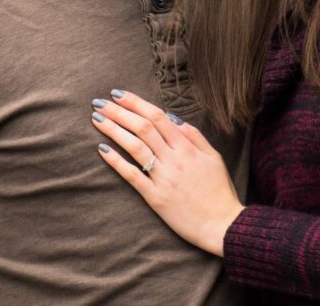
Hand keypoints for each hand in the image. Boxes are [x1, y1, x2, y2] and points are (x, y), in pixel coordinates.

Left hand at [91, 90, 241, 256]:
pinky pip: (132, 176)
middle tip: (99, 102)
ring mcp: (163, 178)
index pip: (156, 117)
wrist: (222, 226)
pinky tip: (102, 149)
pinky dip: (116, 161)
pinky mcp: (155, 197)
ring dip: (113, 130)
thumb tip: (171, 117)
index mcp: (187, 147)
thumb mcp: (213, 157)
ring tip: (96, 119)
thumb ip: (193, 135)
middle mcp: (173, 159)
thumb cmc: (219, 191)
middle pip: (142, 128)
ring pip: (134, 147)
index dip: (135, 103)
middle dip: (118, 112)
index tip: (117, 94)